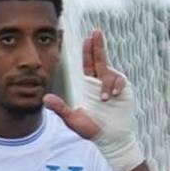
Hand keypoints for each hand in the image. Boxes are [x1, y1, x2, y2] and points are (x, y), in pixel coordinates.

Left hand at [44, 30, 143, 170]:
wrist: (111, 138)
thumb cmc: (92, 130)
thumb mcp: (73, 119)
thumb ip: (60, 109)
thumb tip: (44, 99)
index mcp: (89, 85)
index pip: (88, 64)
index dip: (88, 51)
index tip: (88, 37)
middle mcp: (101, 82)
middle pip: (100, 59)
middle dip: (99, 45)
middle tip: (96, 32)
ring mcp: (113, 86)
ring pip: (109, 73)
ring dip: (106, 84)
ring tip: (105, 99)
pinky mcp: (124, 91)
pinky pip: (120, 81)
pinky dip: (116, 86)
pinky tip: (113, 96)